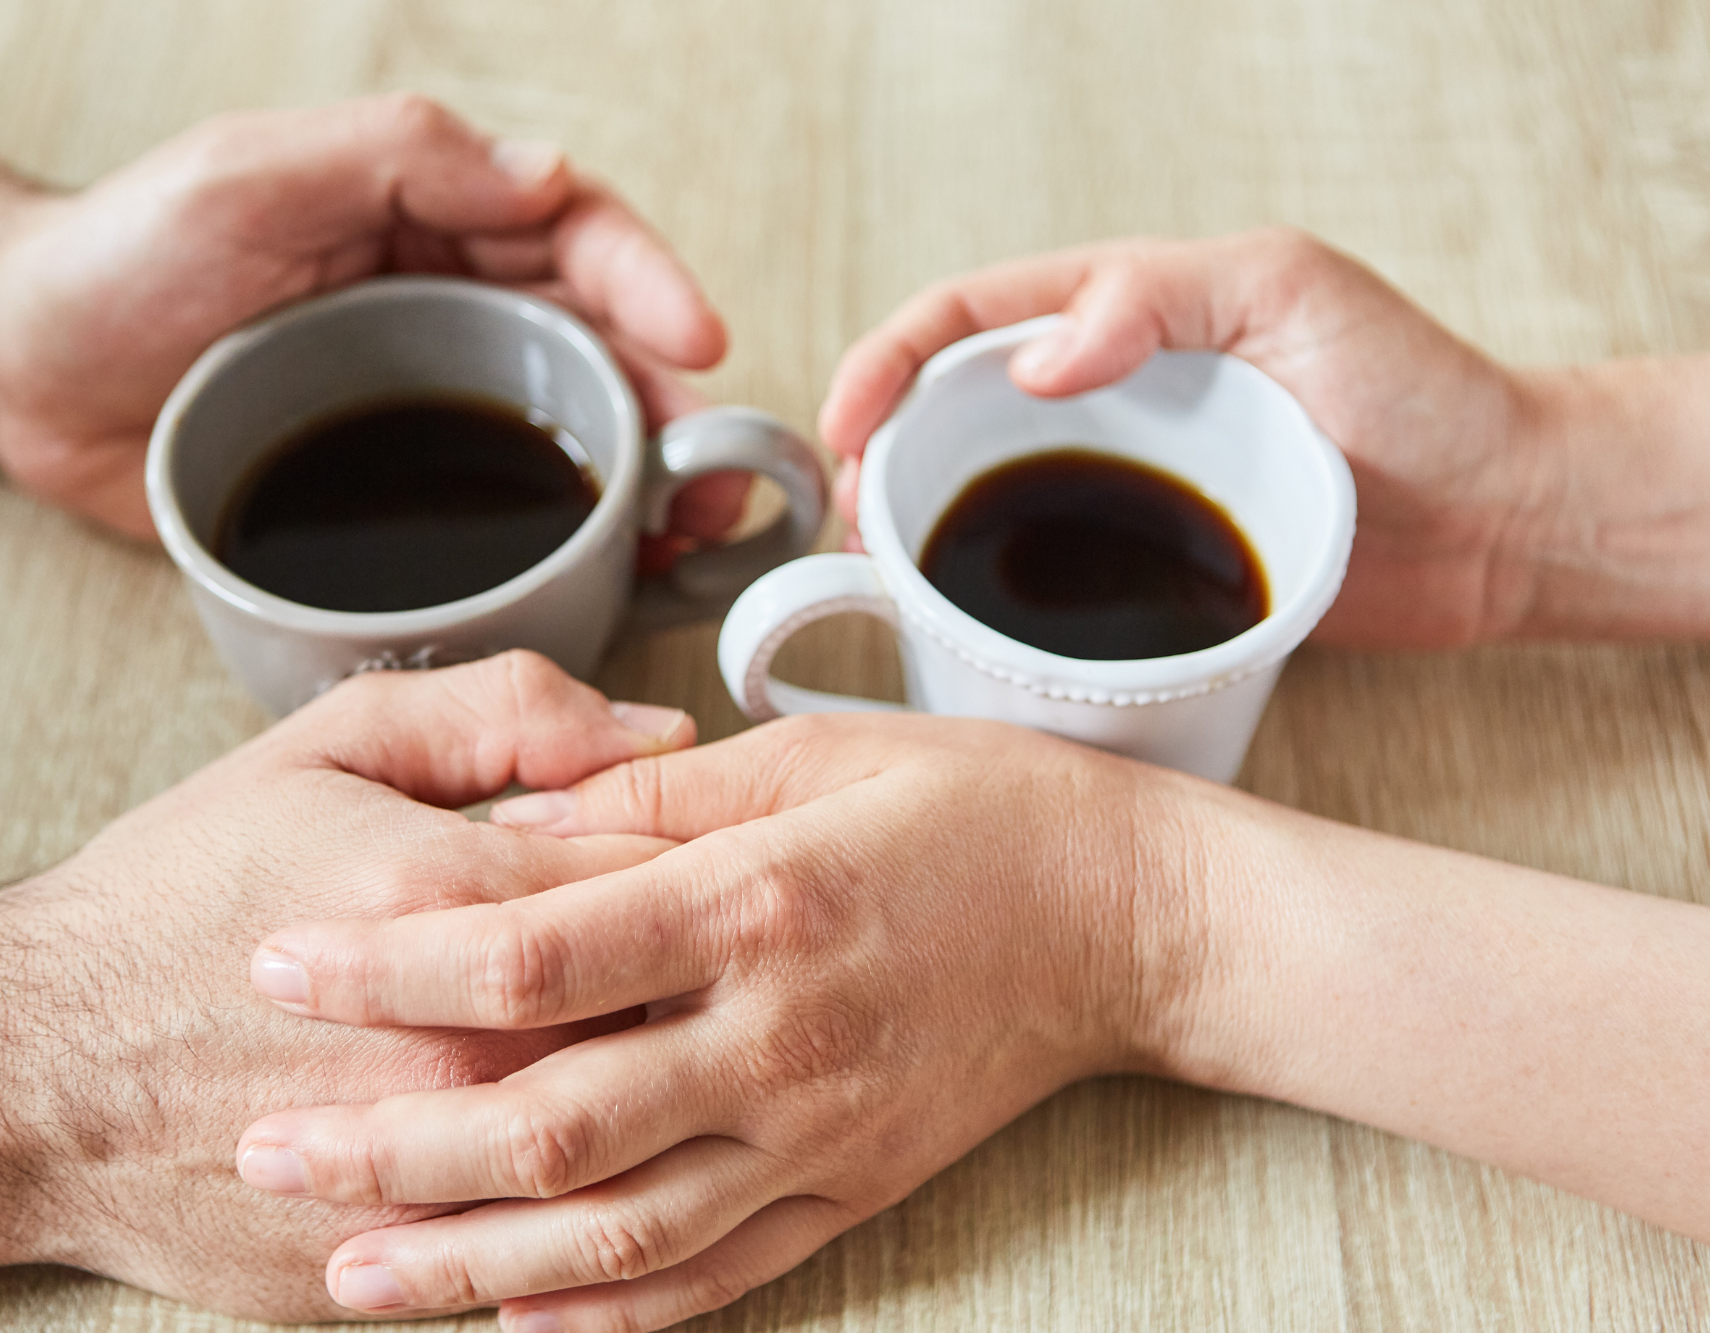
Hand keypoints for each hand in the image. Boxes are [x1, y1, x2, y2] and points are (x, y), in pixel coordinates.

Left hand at [0, 93, 741, 543]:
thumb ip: (395, 160)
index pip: (572, 235)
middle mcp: (444, 303)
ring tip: (696, 528)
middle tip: (721, 465)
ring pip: (566, 430)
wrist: (23, 367)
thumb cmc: (120, 257)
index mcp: (427, 215)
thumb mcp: (248, 176)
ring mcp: (425, 397)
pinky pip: (500, 509)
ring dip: (644, 477)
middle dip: (673, 400)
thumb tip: (545, 180)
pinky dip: (568, 539)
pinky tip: (614, 572)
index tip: (698, 342)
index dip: (648, 283)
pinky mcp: (393, 487)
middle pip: (596, 343)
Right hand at [0, 652, 698, 1325]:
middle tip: (730, 953)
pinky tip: (602, 1143)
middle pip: (679, 1015)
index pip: (676, 878)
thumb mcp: (330, 745)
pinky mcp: (410, 1264)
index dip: (723, 862)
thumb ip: (507, 713)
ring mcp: (441, 1172)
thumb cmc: (179, 896)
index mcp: (453, 900)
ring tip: (677, 1044)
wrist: (28, 1068)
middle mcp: (464, 1047)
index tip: (732, 856)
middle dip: (720, 980)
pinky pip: (561, 1245)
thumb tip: (660, 734)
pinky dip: (600, 1194)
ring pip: (639, 1142)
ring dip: (678, 1094)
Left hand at [235, 713, 1186, 1329]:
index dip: (391, 963)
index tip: (280, 963)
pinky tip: (513, 1321)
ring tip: (348, 1270)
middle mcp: (778, 1036)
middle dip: (390, 1145)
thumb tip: (514, 824)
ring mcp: (817, 1133)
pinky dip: (608, 1311)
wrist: (1130, 916)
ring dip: (471, 1259)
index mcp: (758, 902)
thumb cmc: (972, 807)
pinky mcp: (850, 1191)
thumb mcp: (815, 753)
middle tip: (264, 1148)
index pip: (536, 952)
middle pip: (550, 1120)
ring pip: (617, 1230)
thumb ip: (656, 792)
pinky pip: (715, 1278)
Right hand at [817, 228, 1551, 649]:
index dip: (885, 364)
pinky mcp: (1142, 570)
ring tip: (878, 579)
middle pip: (946, 409)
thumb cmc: (1421, 392)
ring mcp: (1118, 483)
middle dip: (872, 456)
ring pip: (978, 496)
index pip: (965, 318)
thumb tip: (1029, 360)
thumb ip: (1155, 299)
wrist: (1504, 524)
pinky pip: (1038, 578)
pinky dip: (978, 602)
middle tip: (847, 523)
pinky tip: (951, 634)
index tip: (844, 429)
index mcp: (1124, 310)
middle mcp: (1106, 394)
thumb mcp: (1291, 293)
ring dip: (910, 531)